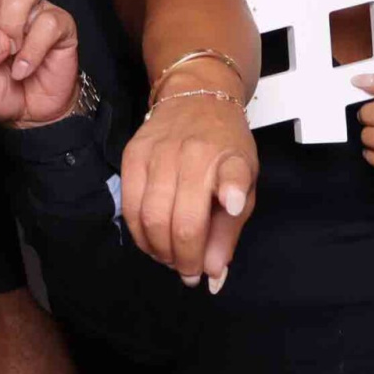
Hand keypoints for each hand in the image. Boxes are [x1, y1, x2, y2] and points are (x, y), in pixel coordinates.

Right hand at [119, 91, 256, 288]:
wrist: (196, 98)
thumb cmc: (225, 146)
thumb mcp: (245, 182)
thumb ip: (229, 230)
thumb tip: (212, 274)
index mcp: (227, 159)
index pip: (232, 180)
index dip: (232, 195)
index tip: (229, 215)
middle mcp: (190, 154)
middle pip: (180, 221)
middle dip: (184, 259)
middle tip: (189, 272)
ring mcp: (155, 153)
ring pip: (149, 218)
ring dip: (159, 250)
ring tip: (170, 258)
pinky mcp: (130, 155)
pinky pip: (128, 206)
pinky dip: (138, 233)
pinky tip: (151, 241)